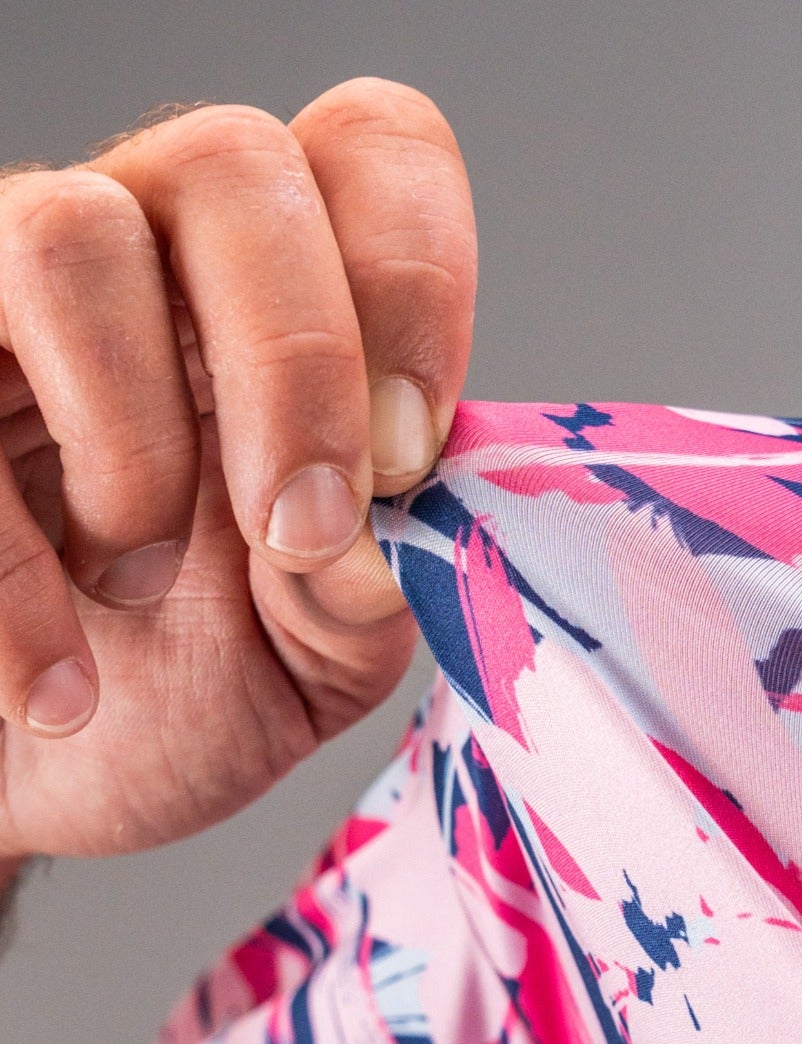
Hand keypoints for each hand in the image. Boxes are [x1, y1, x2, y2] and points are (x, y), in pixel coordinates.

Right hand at [0, 77, 475, 861]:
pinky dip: (13, 571)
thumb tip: (377, 528)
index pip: (370, 153)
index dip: (411, 274)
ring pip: (71, 236)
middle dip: (298, 362)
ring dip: (137, 439)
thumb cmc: (183, 694)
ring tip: (140, 585)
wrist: (43, 782)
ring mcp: (9, 303)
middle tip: (298, 531)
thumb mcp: (314, 657)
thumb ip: (369, 590)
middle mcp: (149, 259)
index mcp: (289, 308)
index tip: (411, 456)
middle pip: (233, 163)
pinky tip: (57, 690)